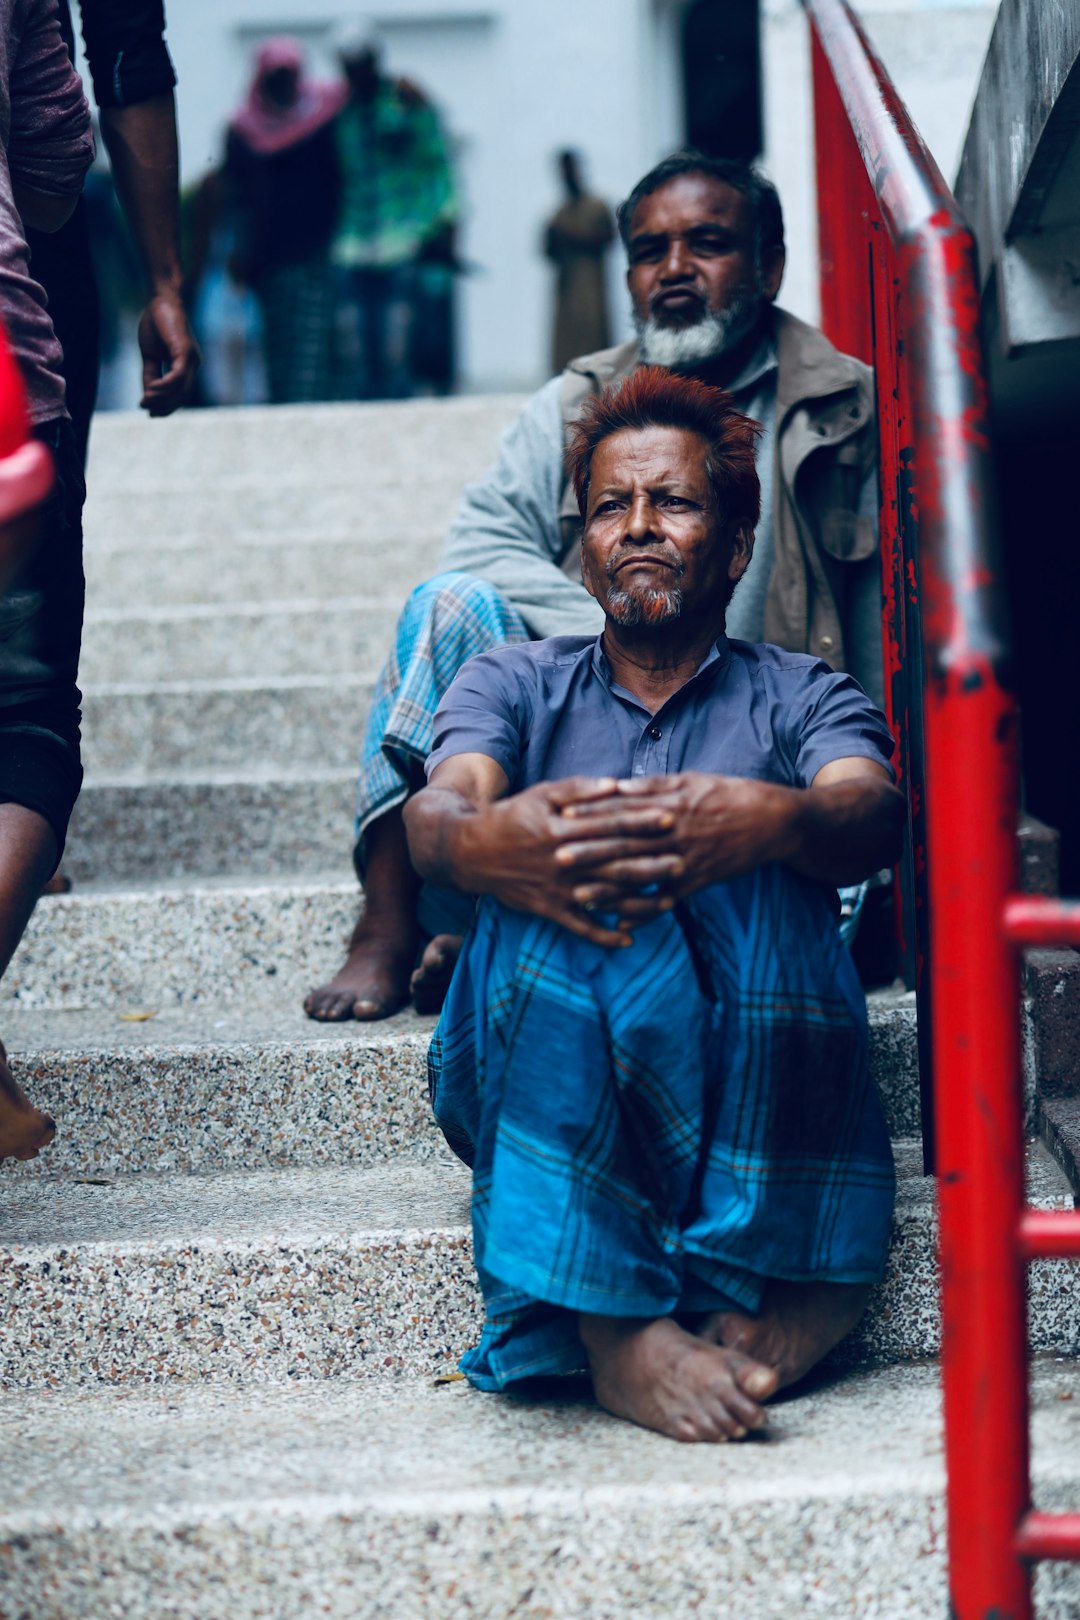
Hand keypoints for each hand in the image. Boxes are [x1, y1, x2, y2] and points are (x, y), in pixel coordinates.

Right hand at [138, 289, 200, 415]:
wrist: (159, 299)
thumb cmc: (155, 323)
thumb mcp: (150, 354)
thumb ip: (151, 374)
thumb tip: (147, 395)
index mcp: (187, 366)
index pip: (180, 394)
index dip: (166, 406)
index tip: (150, 413)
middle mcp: (193, 364)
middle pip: (183, 396)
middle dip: (164, 406)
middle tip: (146, 410)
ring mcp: (192, 358)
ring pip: (181, 389)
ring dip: (162, 398)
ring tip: (144, 400)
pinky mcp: (185, 351)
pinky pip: (178, 376)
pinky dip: (164, 386)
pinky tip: (151, 390)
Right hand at [455, 775, 684, 946]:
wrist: (471, 852)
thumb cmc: (511, 817)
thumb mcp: (541, 795)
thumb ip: (579, 789)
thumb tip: (617, 783)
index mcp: (562, 830)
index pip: (609, 825)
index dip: (641, 822)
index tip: (670, 817)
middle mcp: (563, 862)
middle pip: (614, 862)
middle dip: (651, 861)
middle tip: (684, 859)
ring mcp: (557, 890)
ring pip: (605, 898)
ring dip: (638, 901)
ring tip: (670, 900)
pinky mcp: (549, 910)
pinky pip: (581, 928)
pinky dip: (604, 936)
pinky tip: (630, 939)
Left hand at [556, 772, 798, 908]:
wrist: (772, 821)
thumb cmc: (729, 795)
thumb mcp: (691, 780)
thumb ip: (654, 785)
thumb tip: (618, 785)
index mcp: (669, 804)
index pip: (622, 808)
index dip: (591, 813)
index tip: (562, 816)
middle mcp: (673, 832)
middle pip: (625, 843)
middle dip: (590, 851)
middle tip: (557, 858)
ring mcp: (686, 859)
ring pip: (642, 874)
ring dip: (610, 887)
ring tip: (580, 896)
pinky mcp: (699, 881)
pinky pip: (667, 899)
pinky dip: (645, 912)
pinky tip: (622, 923)